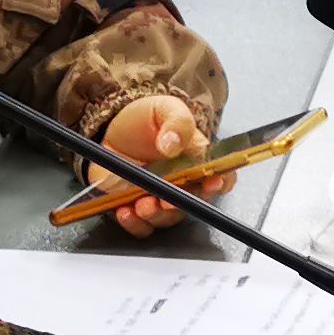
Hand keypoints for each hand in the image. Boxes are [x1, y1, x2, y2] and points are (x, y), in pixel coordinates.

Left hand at [95, 93, 230, 236]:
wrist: (112, 129)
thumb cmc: (145, 119)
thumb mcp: (164, 108)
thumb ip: (176, 121)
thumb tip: (173, 143)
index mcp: (197, 161)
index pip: (221, 178)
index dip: (220, 184)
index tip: (212, 183)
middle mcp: (183, 185)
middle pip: (193, 203)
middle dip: (181, 204)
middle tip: (167, 199)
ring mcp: (160, 198)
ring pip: (168, 218)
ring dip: (157, 215)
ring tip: (143, 204)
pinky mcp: (136, 207)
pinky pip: (141, 226)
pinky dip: (134, 224)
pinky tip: (125, 211)